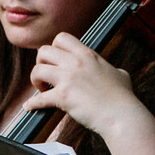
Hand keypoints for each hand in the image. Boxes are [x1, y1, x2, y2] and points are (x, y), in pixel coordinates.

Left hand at [26, 34, 142, 138]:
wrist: (122, 116)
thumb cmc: (123, 98)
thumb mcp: (121, 76)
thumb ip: (113, 70)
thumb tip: (117, 73)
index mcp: (87, 55)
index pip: (61, 39)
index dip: (55, 49)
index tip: (56, 61)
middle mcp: (76, 63)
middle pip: (44, 51)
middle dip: (41, 63)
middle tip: (47, 75)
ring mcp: (68, 79)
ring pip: (37, 70)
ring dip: (35, 80)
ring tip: (42, 89)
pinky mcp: (63, 97)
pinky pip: (38, 98)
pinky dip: (32, 104)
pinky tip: (30, 107)